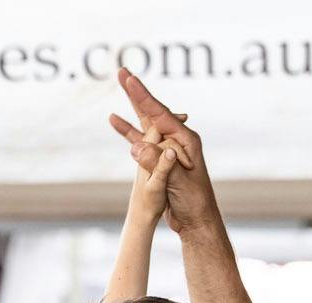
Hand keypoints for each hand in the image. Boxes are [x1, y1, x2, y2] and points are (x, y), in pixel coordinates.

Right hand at [108, 69, 218, 235]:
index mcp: (185, 141)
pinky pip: (140, 141)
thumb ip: (160, 164)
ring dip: (131, 105)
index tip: (130, 80)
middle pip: (153, 111)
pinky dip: (127, 130)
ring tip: (121, 85)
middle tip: (122, 71)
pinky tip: (115, 120)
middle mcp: (177, 140)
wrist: (196, 220)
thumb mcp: (177, 183)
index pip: (160, 114)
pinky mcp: (159, 159)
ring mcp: (168, 148)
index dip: (143, 97)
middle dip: (136, 92)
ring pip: (146, 122)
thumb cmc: (194, 202)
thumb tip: (137, 147)